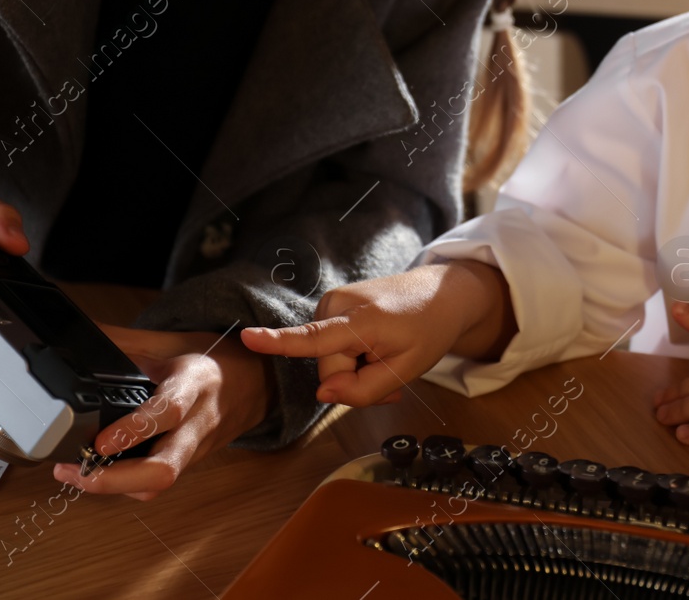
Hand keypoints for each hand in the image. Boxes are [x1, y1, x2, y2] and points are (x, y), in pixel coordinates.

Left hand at [52, 326, 268, 499]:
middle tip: (76, 471)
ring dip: (113, 488)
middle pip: (164, 469)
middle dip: (115, 480)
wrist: (254, 382)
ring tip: (74, 473)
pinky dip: (123, 486)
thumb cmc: (213, 362)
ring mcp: (194, 450)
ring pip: (159, 485)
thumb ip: (126, 343)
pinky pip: (156, 485)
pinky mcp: (187, 464)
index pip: (169, 412)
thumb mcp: (173, 341)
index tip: (100, 442)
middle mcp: (197, 424)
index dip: (133, 430)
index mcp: (195, 385)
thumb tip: (84, 338)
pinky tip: (97, 473)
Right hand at [239, 260, 514, 407]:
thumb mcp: (407, 371)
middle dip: (355, 380)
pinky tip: (379, 350)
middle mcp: (338, 303)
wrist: (443, 293)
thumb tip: (322, 394)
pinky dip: (355, 355)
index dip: (278, 342)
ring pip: (330, 360)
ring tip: (388, 358)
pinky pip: (333, 345)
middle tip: (392, 374)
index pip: (314, 338)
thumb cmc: (430, 331)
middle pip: (330, 369)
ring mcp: (334, 299)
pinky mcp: (333, 302)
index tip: (246, 337)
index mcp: (361, 320)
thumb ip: (364, 389)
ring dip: (357, 369)